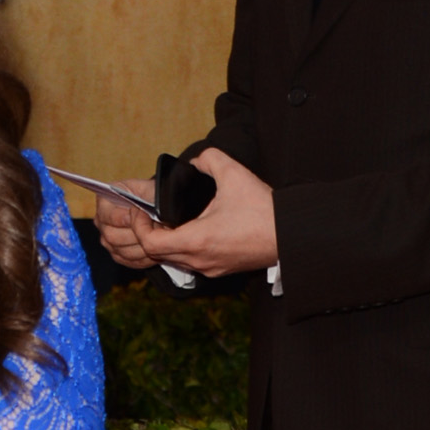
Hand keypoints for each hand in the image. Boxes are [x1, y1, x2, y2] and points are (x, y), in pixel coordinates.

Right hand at [91, 181, 160, 274]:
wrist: (157, 207)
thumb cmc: (152, 195)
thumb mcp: (147, 189)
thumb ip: (141, 197)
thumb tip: (137, 211)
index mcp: (104, 202)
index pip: (107, 216)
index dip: (124, 218)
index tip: (140, 215)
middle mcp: (102, 222)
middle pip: (112, 237)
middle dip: (136, 233)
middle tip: (153, 227)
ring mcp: (108, 241)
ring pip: (123, 251)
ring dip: (143, 245)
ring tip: (156, 236)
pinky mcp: (118, 254)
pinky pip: (130, 261)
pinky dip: (144, 257)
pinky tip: (155, 249)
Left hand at [99, 148, 277, 279]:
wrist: (291, 234)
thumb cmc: (264, 210)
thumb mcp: (234, 174)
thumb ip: (209, 159)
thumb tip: (197, 161)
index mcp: (196, 240)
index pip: (150, 243)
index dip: (139, 226)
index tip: (141, 211)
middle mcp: (199, 260)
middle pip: (157, 254)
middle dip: (149, 234)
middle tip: (150, 215)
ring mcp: (209, 268)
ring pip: (174, 260)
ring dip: (165, 243)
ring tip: (168, 221)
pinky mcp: (220, 270)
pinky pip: (191, 263)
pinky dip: (182, 249)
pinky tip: (190, 231)